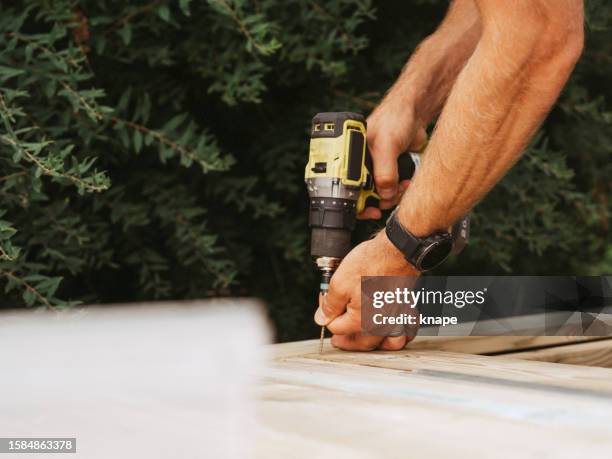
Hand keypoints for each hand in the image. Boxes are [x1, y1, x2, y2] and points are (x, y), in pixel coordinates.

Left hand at [314, 231, 419, 350]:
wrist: (397, 250)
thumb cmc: (371, 264)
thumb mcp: (339, 282)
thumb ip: (329, 305)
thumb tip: (322, 319)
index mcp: (361, 321)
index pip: (336, 328)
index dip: (327, 315)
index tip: (327, 303)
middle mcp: (381, 324)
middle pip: (361, 343)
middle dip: (347, 339)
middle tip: (337, 339)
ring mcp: (396, 318)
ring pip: (387, 343)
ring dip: (375, 344)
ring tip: (364, 339)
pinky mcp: (407, 308)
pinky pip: (407, 331)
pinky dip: (400, 335)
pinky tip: (392, 332)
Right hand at [358, 99, 426, 220]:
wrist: (415, 113)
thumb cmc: (394, 119)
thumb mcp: (387, 144)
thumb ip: (385, 170)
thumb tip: (385, 194)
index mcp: (351, 158)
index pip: (346, 187)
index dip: (356, 203)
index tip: (370, 211)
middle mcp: (361, 166)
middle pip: (365, 195)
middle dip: (379, 200)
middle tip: (390, 197)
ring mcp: (376, 170)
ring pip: (381, 195)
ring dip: (393, 196)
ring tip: (402, 186)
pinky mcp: (390, 171)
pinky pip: (393, 189)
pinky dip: (400, 190)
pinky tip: (407, 183)